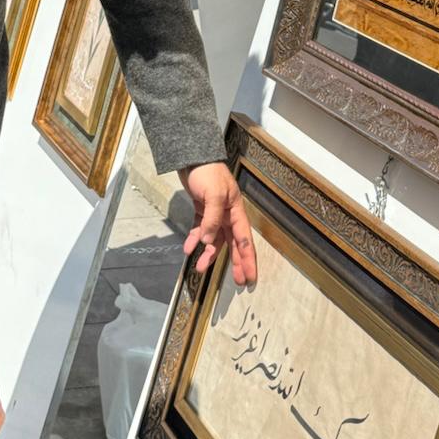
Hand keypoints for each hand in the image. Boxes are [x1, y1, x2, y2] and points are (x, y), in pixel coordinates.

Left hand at [178, 162, 257, 285]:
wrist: (192, 157)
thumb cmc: (207, 172)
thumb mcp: (213, 194)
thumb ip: (211, 219)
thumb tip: (207, 241)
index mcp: (236, 210)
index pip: (244, 240)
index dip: (248, 260)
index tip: (250, 278)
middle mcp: (227, 214)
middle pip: (233, 243)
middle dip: (236, 263)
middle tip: (238, 282)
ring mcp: (214, 213)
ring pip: (214, 239)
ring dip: (208, 254)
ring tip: (200, 268)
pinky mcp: (201, 210)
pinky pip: (200, 230)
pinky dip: (194, 239)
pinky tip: (188, 248)